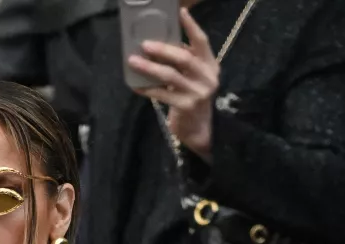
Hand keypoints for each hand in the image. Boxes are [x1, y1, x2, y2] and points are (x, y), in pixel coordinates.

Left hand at [128, 7, 219, 159]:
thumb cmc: (193, 97)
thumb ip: (187, 61)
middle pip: (184, 58)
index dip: (191, 26)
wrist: (198, 129)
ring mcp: (197, 93)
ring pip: (170, 76)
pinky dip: (147, 88)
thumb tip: (165, 43)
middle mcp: (207, 78)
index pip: (202, 41)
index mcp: (210, 65)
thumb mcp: (195, 77)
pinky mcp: (185, 106)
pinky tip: (136, 84)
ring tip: (134, 61)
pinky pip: (162, 94)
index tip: (181, 12)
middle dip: (163, 49)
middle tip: (145, 44)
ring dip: (149, 67)